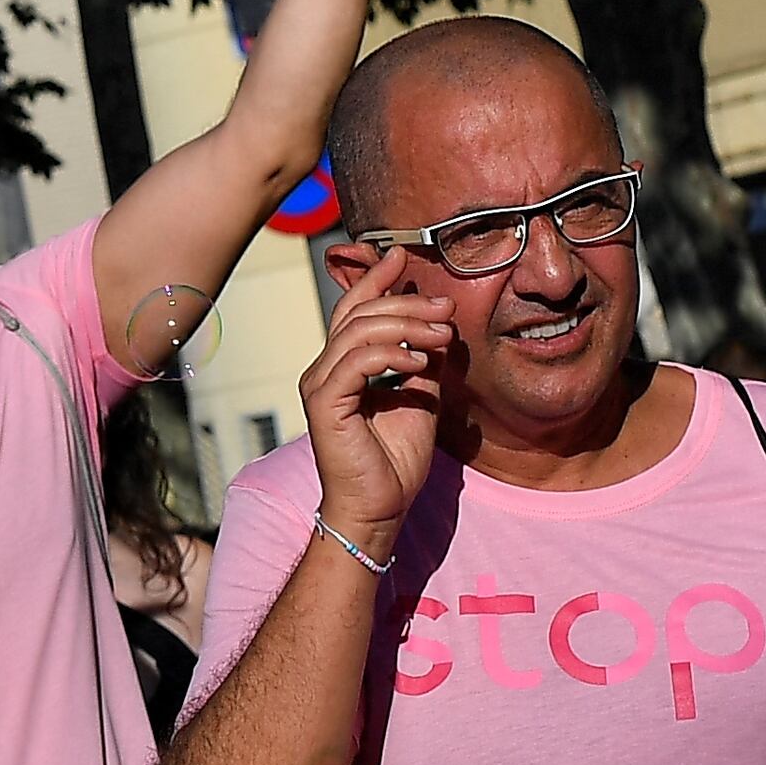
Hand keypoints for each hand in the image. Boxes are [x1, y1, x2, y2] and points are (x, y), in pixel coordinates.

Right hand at [303, 248, 458, 552]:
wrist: (380, 508)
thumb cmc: (395, 461)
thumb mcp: (421, 399)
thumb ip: (424, 363)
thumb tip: (442, 328)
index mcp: (341, 366)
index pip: (354, 310)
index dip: (375, 279)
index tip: (402, 256)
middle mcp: (323, 369)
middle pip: (359, 313)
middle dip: (405, 301)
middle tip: (446, 305)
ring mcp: (319, 385)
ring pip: (359, 332)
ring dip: (406, 326)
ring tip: (442, 334)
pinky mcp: (324, 404)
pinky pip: (356, 362)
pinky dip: (392, 355)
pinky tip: (421, 362)